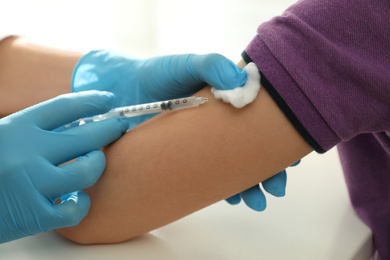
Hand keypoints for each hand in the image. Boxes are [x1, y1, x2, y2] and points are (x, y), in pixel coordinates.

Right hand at [0, 91, 127, 242]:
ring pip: (87, 170)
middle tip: (120, 126)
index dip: (92, 101)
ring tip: (95, 162)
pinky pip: (74, 208)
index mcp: (17, 127)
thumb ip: (33, 132)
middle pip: (86, 135)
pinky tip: (76, 199)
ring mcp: (32, 183)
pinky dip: (80, 204)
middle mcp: (27, 151)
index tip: (109, 100)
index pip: (65, 106)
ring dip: (97, 165)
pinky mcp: (33, 215)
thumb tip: (79, 124)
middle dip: (110, 128)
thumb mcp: (4, 137)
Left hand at [72, 50, 290, 211]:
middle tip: (274, 189)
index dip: (279, 138)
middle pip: (253, 150)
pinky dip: (222, 189)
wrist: (120, 91)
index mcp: (230, 101)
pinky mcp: (186, 158)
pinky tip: (230, 197)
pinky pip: (209, 176)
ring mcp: (205, 144)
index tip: (289, 157)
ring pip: (234, 168)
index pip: (264, 121)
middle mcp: (222, 125)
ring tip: (256, 201)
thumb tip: (240, 84)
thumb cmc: (158, 75)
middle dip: (268, 172)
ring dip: (248, 186)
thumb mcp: (186, 65)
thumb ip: (211, 67)